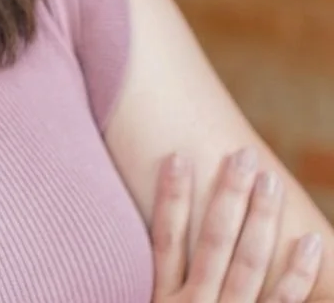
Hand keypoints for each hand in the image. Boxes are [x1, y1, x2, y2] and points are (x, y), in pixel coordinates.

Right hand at [151, 148, 322, 301]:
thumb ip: (165, 280)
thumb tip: (133, 233)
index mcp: (164, 299)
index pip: (166, 239)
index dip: (171, 197)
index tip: (178, 157)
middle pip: (213, 242)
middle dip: (229, 196)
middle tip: (244, 157)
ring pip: (248, 263)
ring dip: (261, 218)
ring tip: (270, 181)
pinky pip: (283, 301)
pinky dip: (300, 272)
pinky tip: (311, 241)